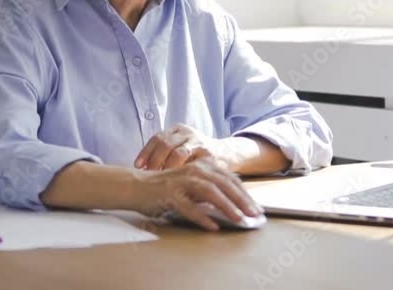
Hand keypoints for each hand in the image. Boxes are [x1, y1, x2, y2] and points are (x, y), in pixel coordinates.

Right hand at [130, 156, 263, 230]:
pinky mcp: (169, 194)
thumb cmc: (166, 187)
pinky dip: (202, 217)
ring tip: (238, 219)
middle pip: (224, 184)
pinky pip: (189, 207)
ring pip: (210, 192)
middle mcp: (194, 170)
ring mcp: (182, 181)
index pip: (230, 179)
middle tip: (254, 215)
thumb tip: (234, 204)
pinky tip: (212, 226)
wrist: (136, 186)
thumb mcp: (192, 184)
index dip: (245, 193)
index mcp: (202, 166)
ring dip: (227, 206)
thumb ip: (210, 190)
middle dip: (242, 200)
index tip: (256, 208)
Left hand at [134, 123, 231, 170]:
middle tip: (147, 175)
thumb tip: (140, 171)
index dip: (146, 152)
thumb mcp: (181, 151)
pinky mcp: (209, 153)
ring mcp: (198, 140)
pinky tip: (178, 181)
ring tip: (160, 179)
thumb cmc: (197, 157)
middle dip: (154, 160)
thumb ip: (165, 156)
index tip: (137, 166)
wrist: (226, 154)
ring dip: (167, 167)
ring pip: (177, 152)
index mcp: (177, 130)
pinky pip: (193, 162)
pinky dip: (183, 172)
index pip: (157, 138)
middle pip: (165, 143)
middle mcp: (187, 132)